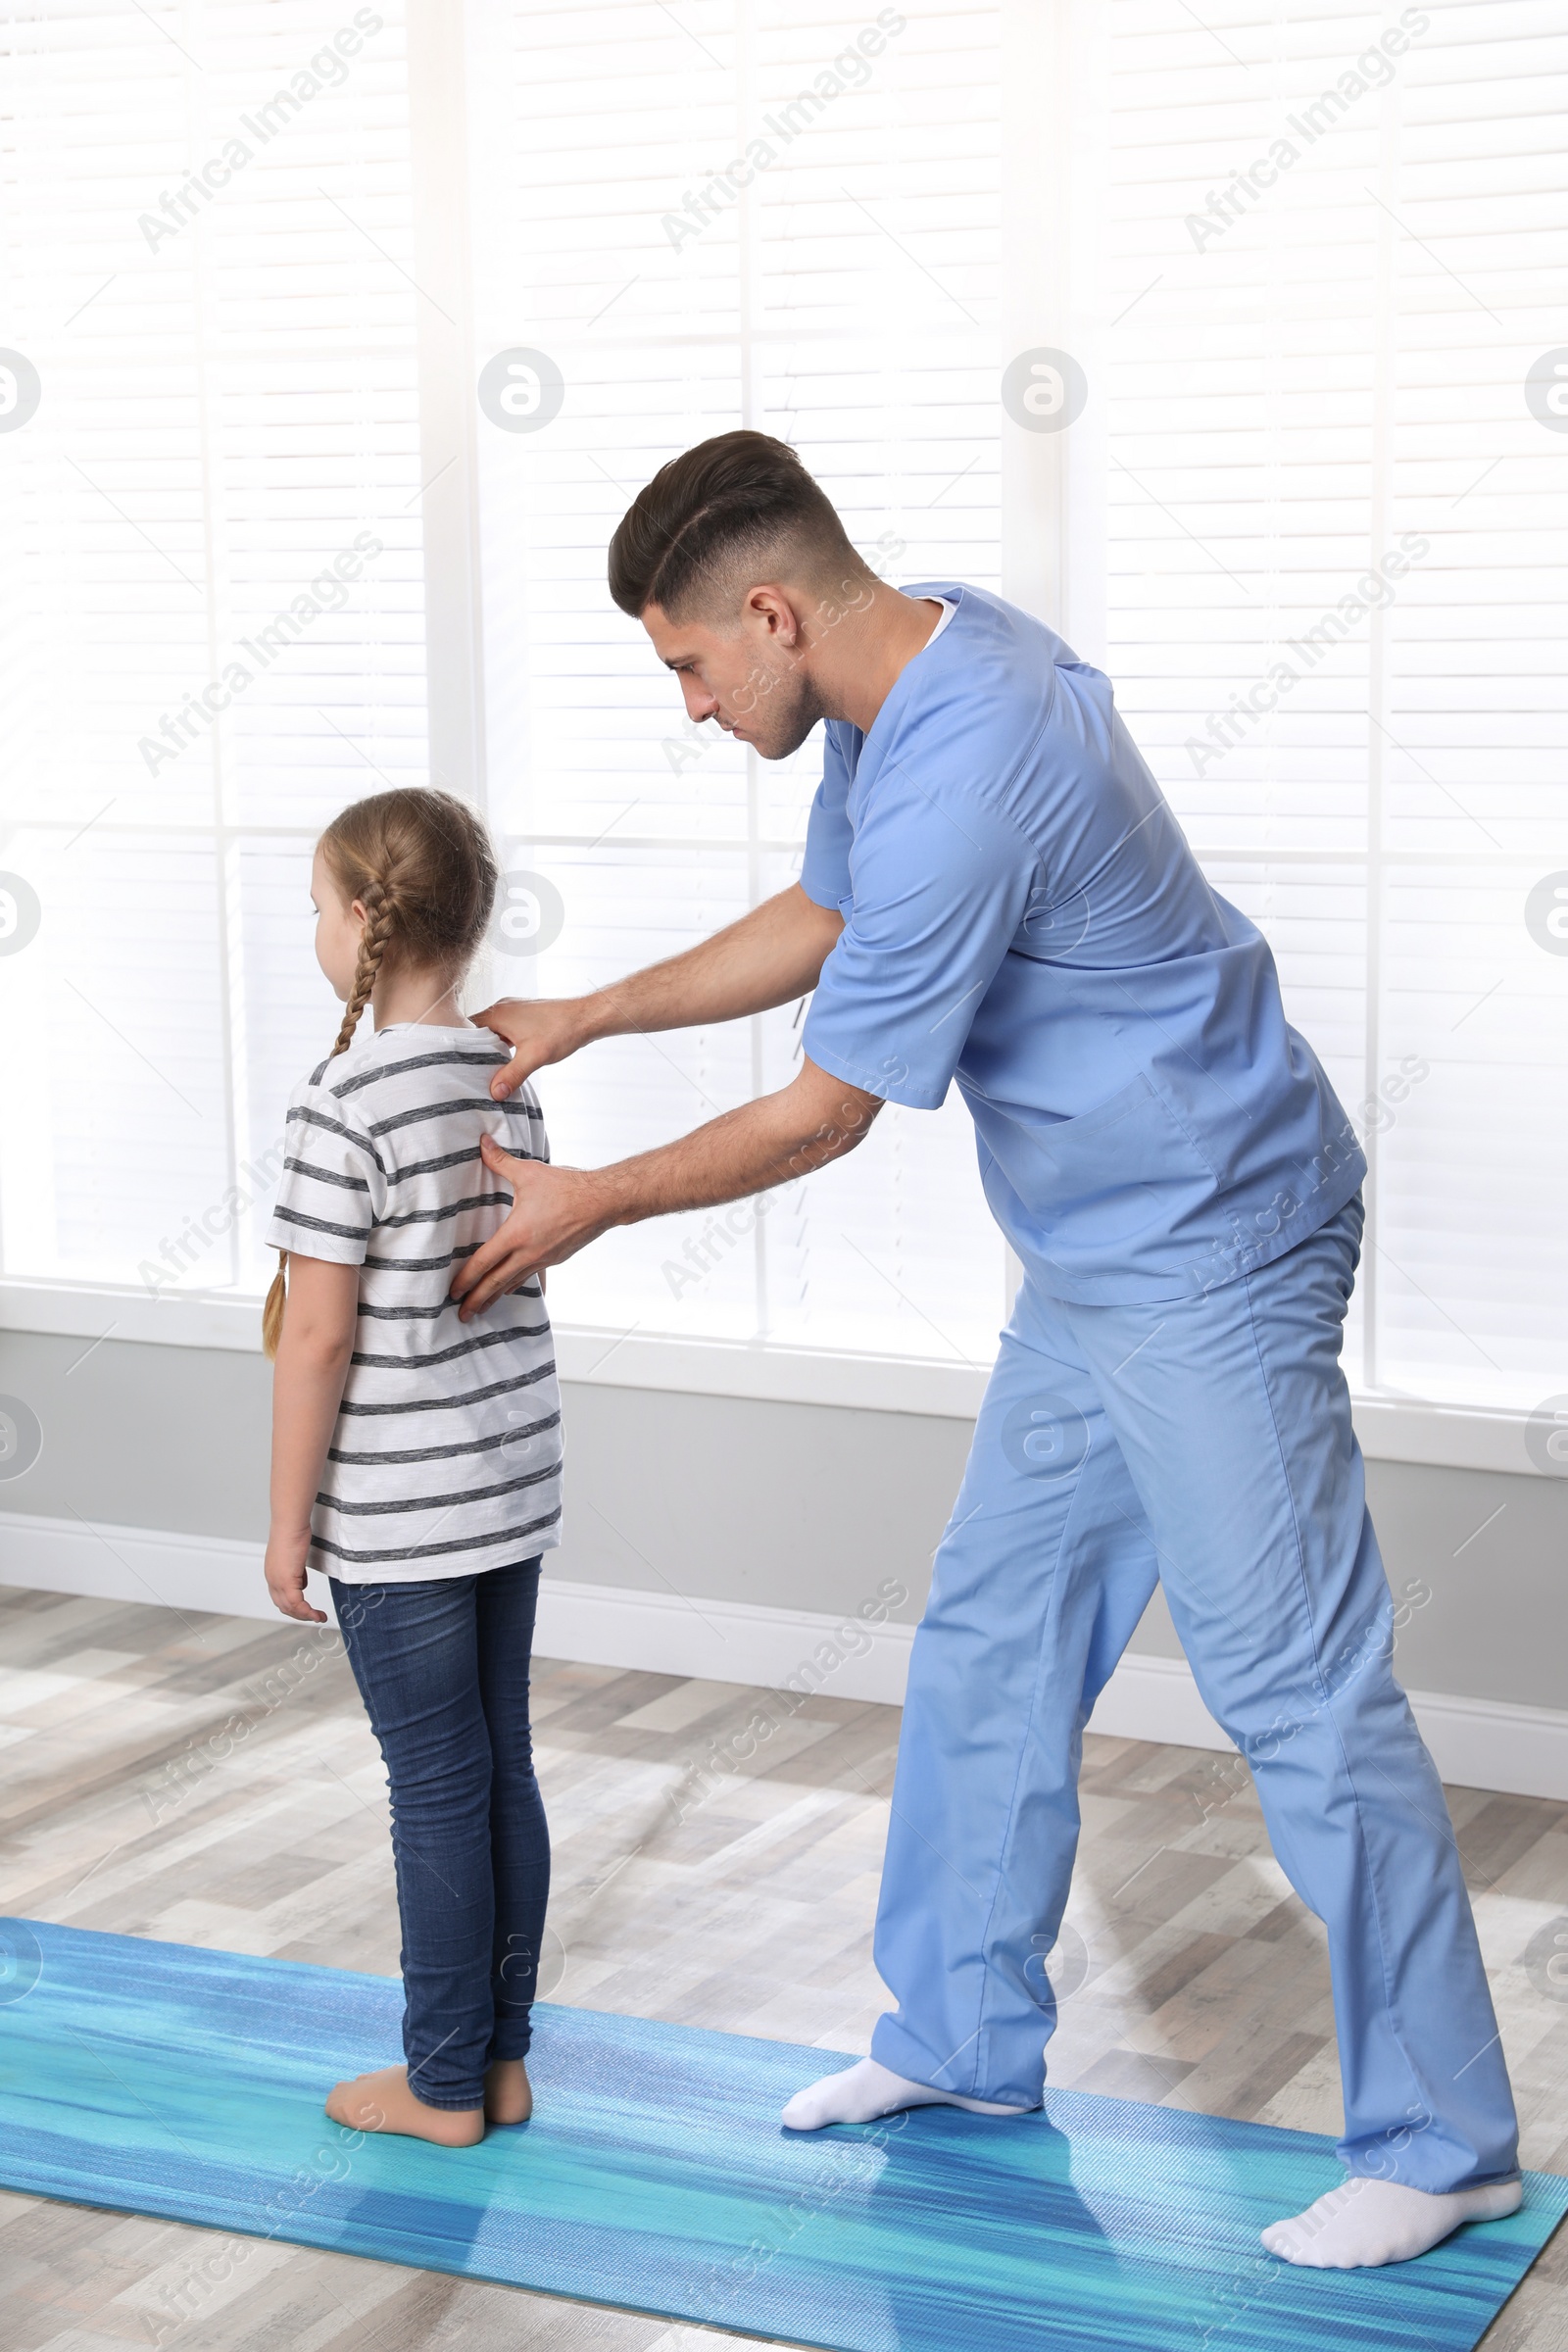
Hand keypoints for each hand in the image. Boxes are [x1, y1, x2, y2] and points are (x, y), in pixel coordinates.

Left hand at [265, 1527, 327, 1623]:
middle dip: (300, 1615)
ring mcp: (278, 1581)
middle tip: (314, 1617)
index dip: (294, 1606)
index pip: (281, 1597)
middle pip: (284, 1606)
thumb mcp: (294, 1555)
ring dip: (305, 1616)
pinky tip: (317, 1614)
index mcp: (273, 1574)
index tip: (307, 1609)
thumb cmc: (293, 1531)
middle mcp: (273, 1580)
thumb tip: (301, 1581)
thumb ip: (296, 1570)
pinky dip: (308, 1612)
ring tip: (319, 1618)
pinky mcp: (286, 1581)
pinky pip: (297, 1604)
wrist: (290, 1524)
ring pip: (290, 1608)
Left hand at [450, 1135, 616, 1318]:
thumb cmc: (567, 1187)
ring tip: (482, 1308)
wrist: (603, 1202)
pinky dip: (518, 1285)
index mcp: (516, 1235)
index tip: (452, 1292)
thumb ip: (501, 1161)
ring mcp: (544, 1259)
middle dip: (477, 1300)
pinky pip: (531, 1276)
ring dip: (496, 1297)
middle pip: (496, 1283)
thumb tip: (482, 1143)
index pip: (483, 1263)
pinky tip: (514, 1290)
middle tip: (462, 1315)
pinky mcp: (556, 1259)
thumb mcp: (529, 1172)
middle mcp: (528, 1253)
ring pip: (514, 1283)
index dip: (466, 1279)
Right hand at [471, 997, 592, 1100]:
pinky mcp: (525, 1016)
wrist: (586, 1017)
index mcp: (498, 1013)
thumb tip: (495, 1093)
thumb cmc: (561, 1031)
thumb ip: (512, 1075)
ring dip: (490, 1048)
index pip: (466, 1029)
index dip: (459, 1046)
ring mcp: (515, 1011)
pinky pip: (505, 1030)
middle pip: (478, 1031)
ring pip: (493, 1032)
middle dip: (474, 1051)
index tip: (454, 1064)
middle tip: (468, 1072)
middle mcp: (503, 1008)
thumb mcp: (534, 1057)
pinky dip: (502, 1044)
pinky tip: (506, 1059)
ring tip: (485, 1069)